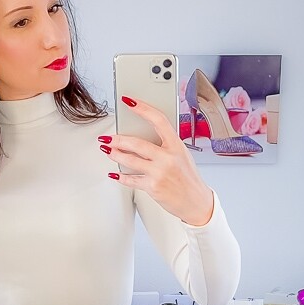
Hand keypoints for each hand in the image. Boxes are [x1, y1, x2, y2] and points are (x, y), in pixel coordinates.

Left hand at [99, 97, 214, 225]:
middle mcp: (168, 157)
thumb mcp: (182, 156)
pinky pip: (131, 180)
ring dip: (115, 155)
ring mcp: (160, 172)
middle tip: (107, 138)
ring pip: (130, 160)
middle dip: (118, 140)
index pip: (158, 120)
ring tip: (107, 151)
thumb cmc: (188, 179)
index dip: (142, 108)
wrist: (196, 202)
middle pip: (137, 143)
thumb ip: (166, 146)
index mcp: (176, 145)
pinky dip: (121, 177)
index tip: (129, 102)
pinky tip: (115, 174)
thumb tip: (143, 138)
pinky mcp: (153, 187)